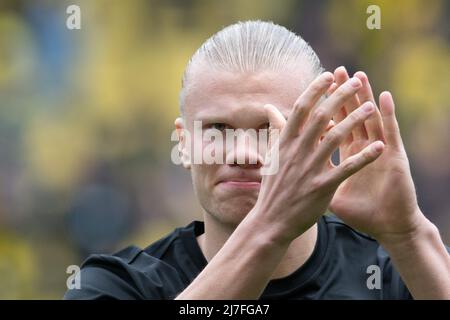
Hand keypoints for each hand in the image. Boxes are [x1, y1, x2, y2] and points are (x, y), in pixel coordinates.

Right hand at [249, 72, 383, 242]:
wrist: (271, 221)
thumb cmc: (274, 187)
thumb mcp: (272, 156)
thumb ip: (276, 130)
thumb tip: (269, 107)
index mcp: (285, 142)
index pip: (300, 109)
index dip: (315, 90)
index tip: (329, 76)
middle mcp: (297, 152)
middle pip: (320, 116)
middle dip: (340, 97)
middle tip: (356, 83)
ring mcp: (309, 169)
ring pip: (335, 138)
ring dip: (355, 120)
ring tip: (371, 108)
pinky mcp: (322, 187)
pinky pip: (347, 168)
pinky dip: (364, 156)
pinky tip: (379, 146)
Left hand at [329, 67, 426, 242]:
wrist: (386, 226)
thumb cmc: (362, 211)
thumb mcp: (330, 191)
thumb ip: (313, 177)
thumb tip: (292, 173)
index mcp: (347, 154)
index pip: (334, 126)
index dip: (325, 109)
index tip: (314, 93)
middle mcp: (363, 148)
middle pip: (352, 116)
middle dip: (343, 94)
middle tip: (337, 72)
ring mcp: (379, 151)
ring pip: (371, 118)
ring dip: (365, 97)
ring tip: (359, 76)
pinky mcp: (394, 159)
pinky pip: (390, 134)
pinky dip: (387, 115)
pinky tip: (384, 97)